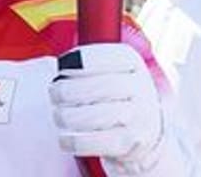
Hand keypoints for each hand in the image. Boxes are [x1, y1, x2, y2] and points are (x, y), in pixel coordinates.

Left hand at [49, 43, 164, 175]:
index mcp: (133, 62)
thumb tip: (63, 67)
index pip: (107, 57)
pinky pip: (95, 142)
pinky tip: (64, 138)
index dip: (80, 61)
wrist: (145, 129)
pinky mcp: (130, 143)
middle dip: (68, 90)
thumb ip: (86, 63)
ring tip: (59, 116)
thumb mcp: (110, 69)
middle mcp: (140, 87)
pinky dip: (73, 141)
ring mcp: (139, 117)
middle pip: (101, 86)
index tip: (61, 68)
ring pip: (96, 116)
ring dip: (68, 116)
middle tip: (54, 93)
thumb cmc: (115, 93)